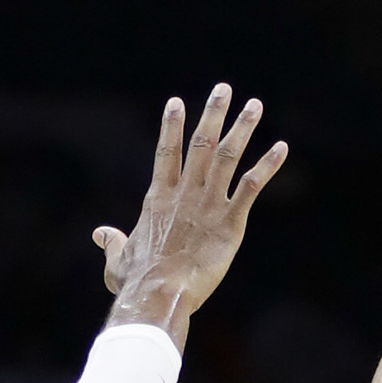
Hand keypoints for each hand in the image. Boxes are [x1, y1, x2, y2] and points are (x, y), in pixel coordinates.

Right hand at [94, 85, 287, 330]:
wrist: (159, 294)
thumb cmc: (136, 282)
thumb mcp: (117, 260)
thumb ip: (112, 242)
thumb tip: (100, 233)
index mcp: (158, 199)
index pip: (167, 152)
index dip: (172, 126)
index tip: (176, 102)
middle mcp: (185, 194)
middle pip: (201, 144)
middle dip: (212, 113)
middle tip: (223, 88)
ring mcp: (209, 205)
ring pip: (227, 156)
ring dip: (242, 128)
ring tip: (254, 104)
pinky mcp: (231, 223)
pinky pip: (251, 187)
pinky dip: (267, 165)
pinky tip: (281, 147)